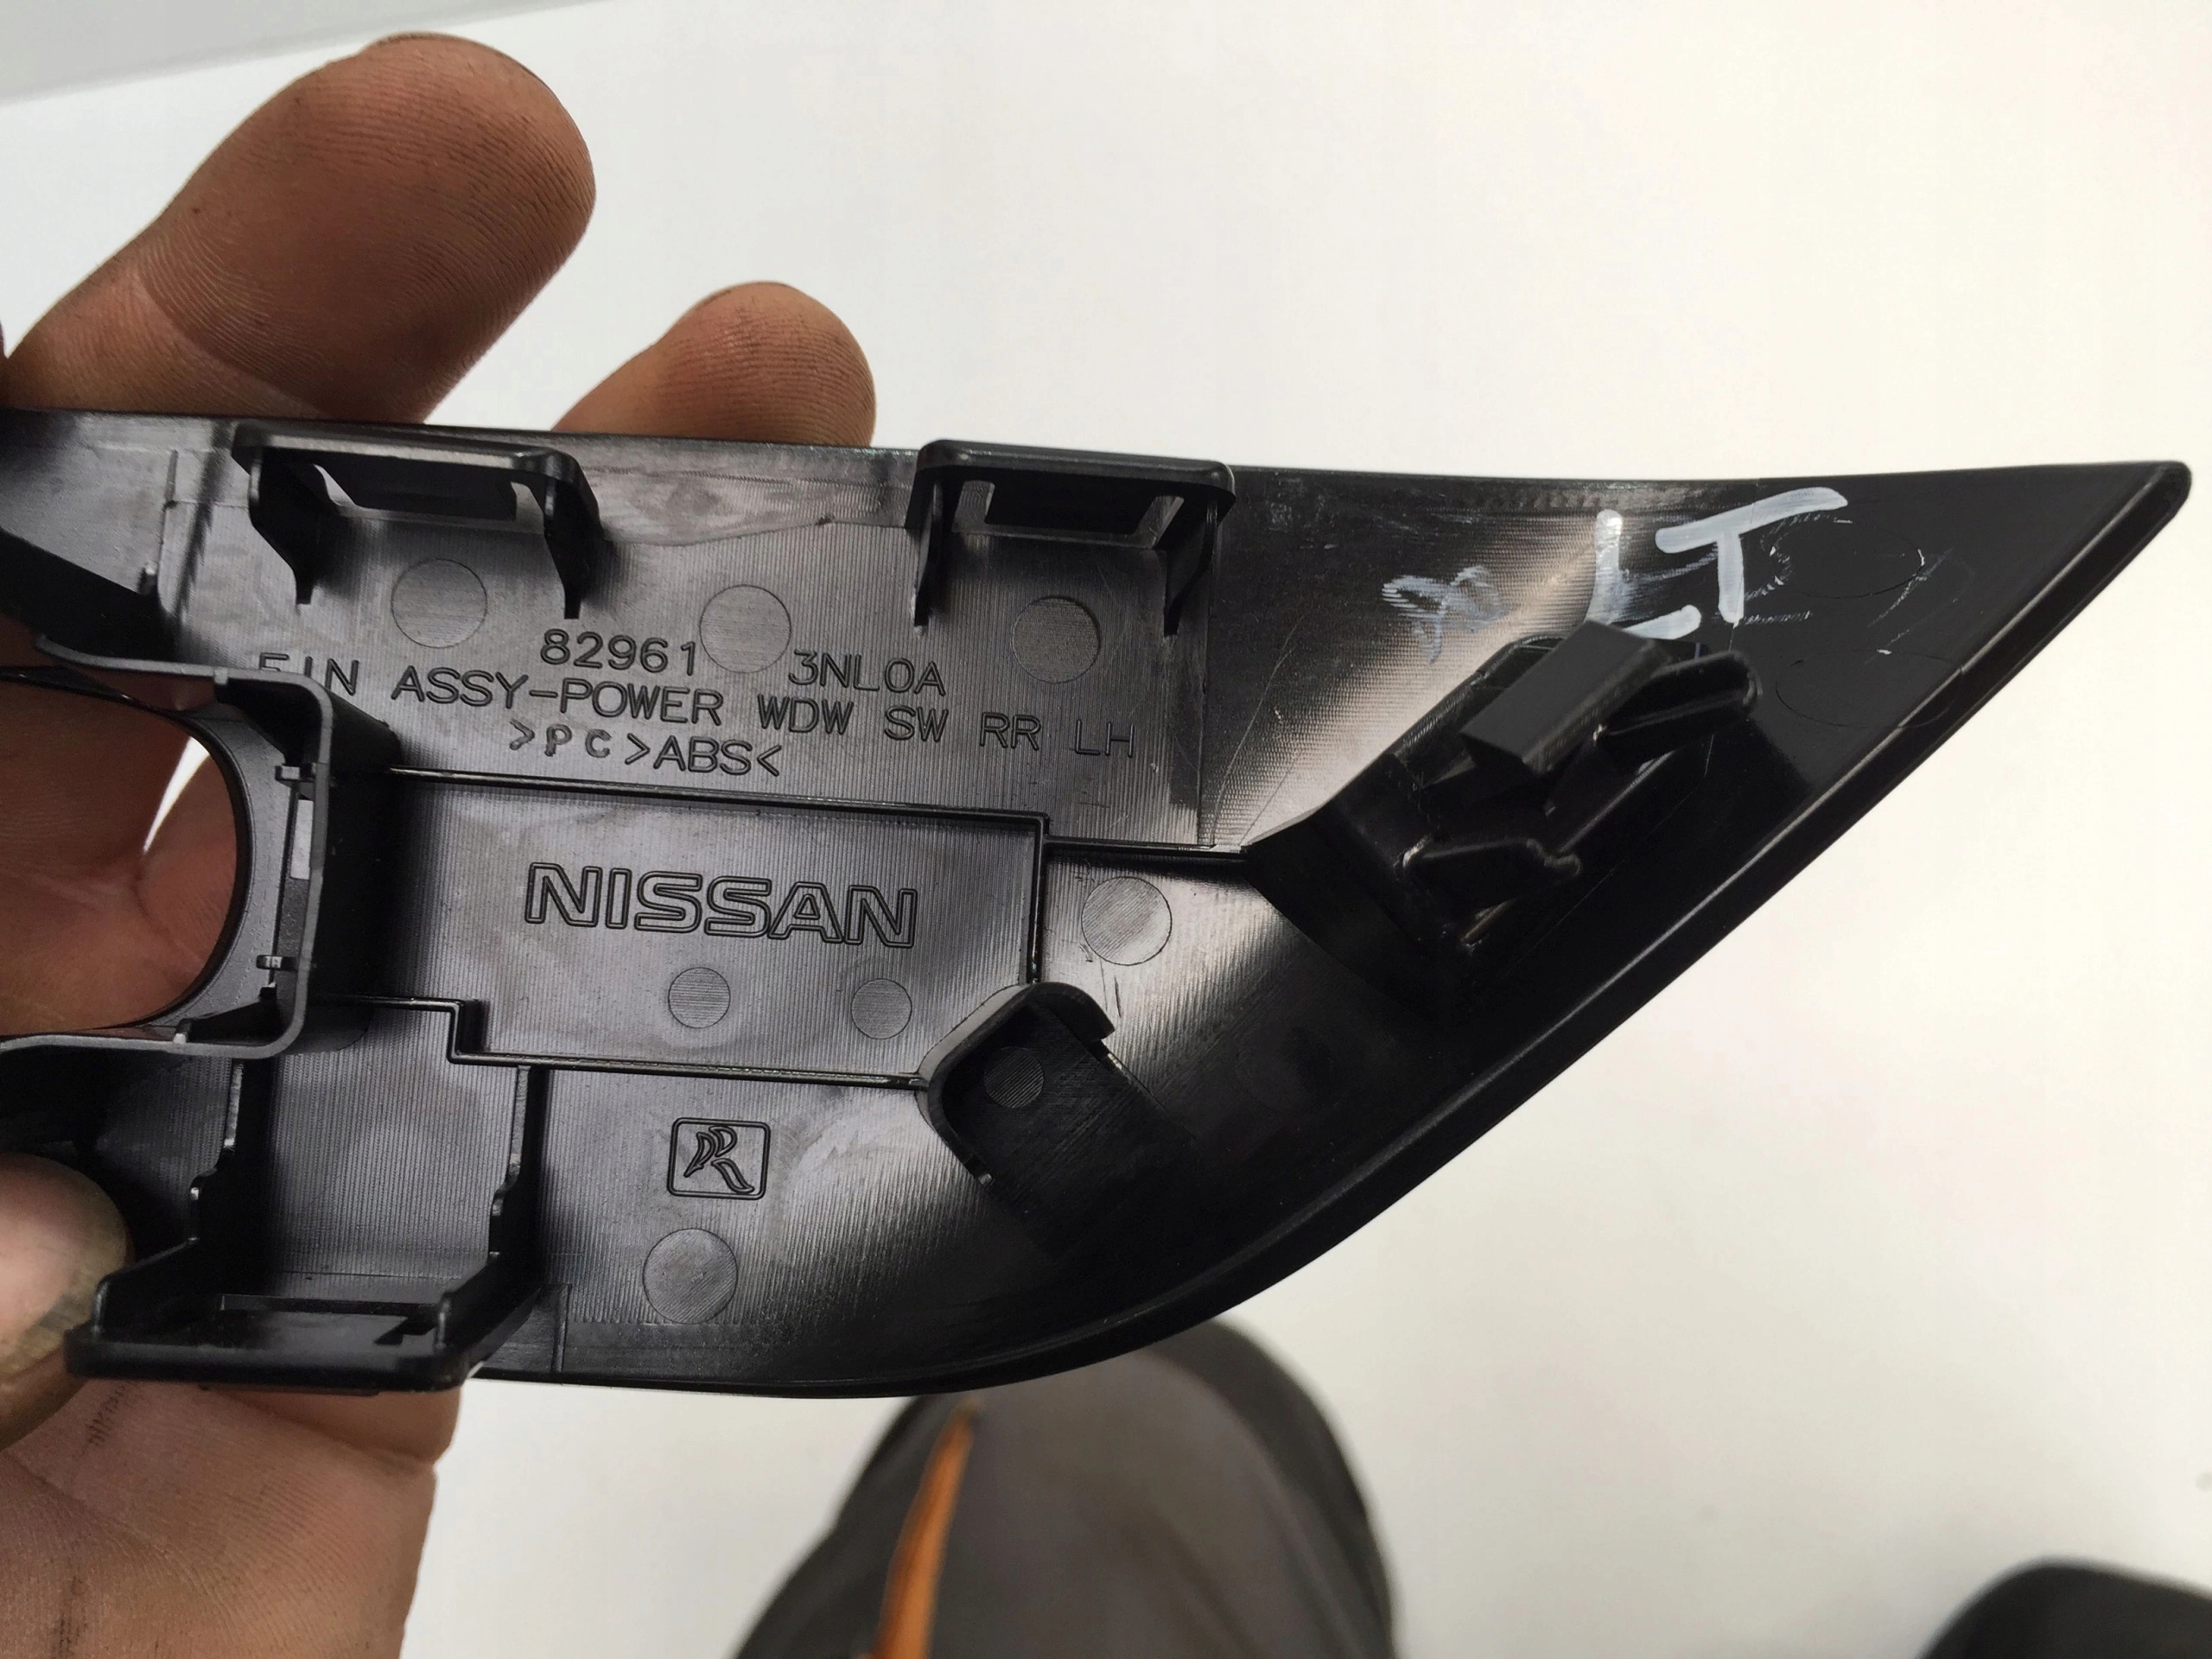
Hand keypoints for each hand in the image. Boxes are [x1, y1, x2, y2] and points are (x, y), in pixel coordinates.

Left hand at [0, 36, 872, 1653]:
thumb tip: (98, 1006)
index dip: (64, 383)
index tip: (239, 229)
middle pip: (152, 635)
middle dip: (311, 382)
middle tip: (482, 173)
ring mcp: (194, 1131)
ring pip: (384, 819)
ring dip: (556, 618)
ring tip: (737, 416)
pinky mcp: (381, 1285)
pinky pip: (537, 1092)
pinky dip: (668, 955)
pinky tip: (783, 795)